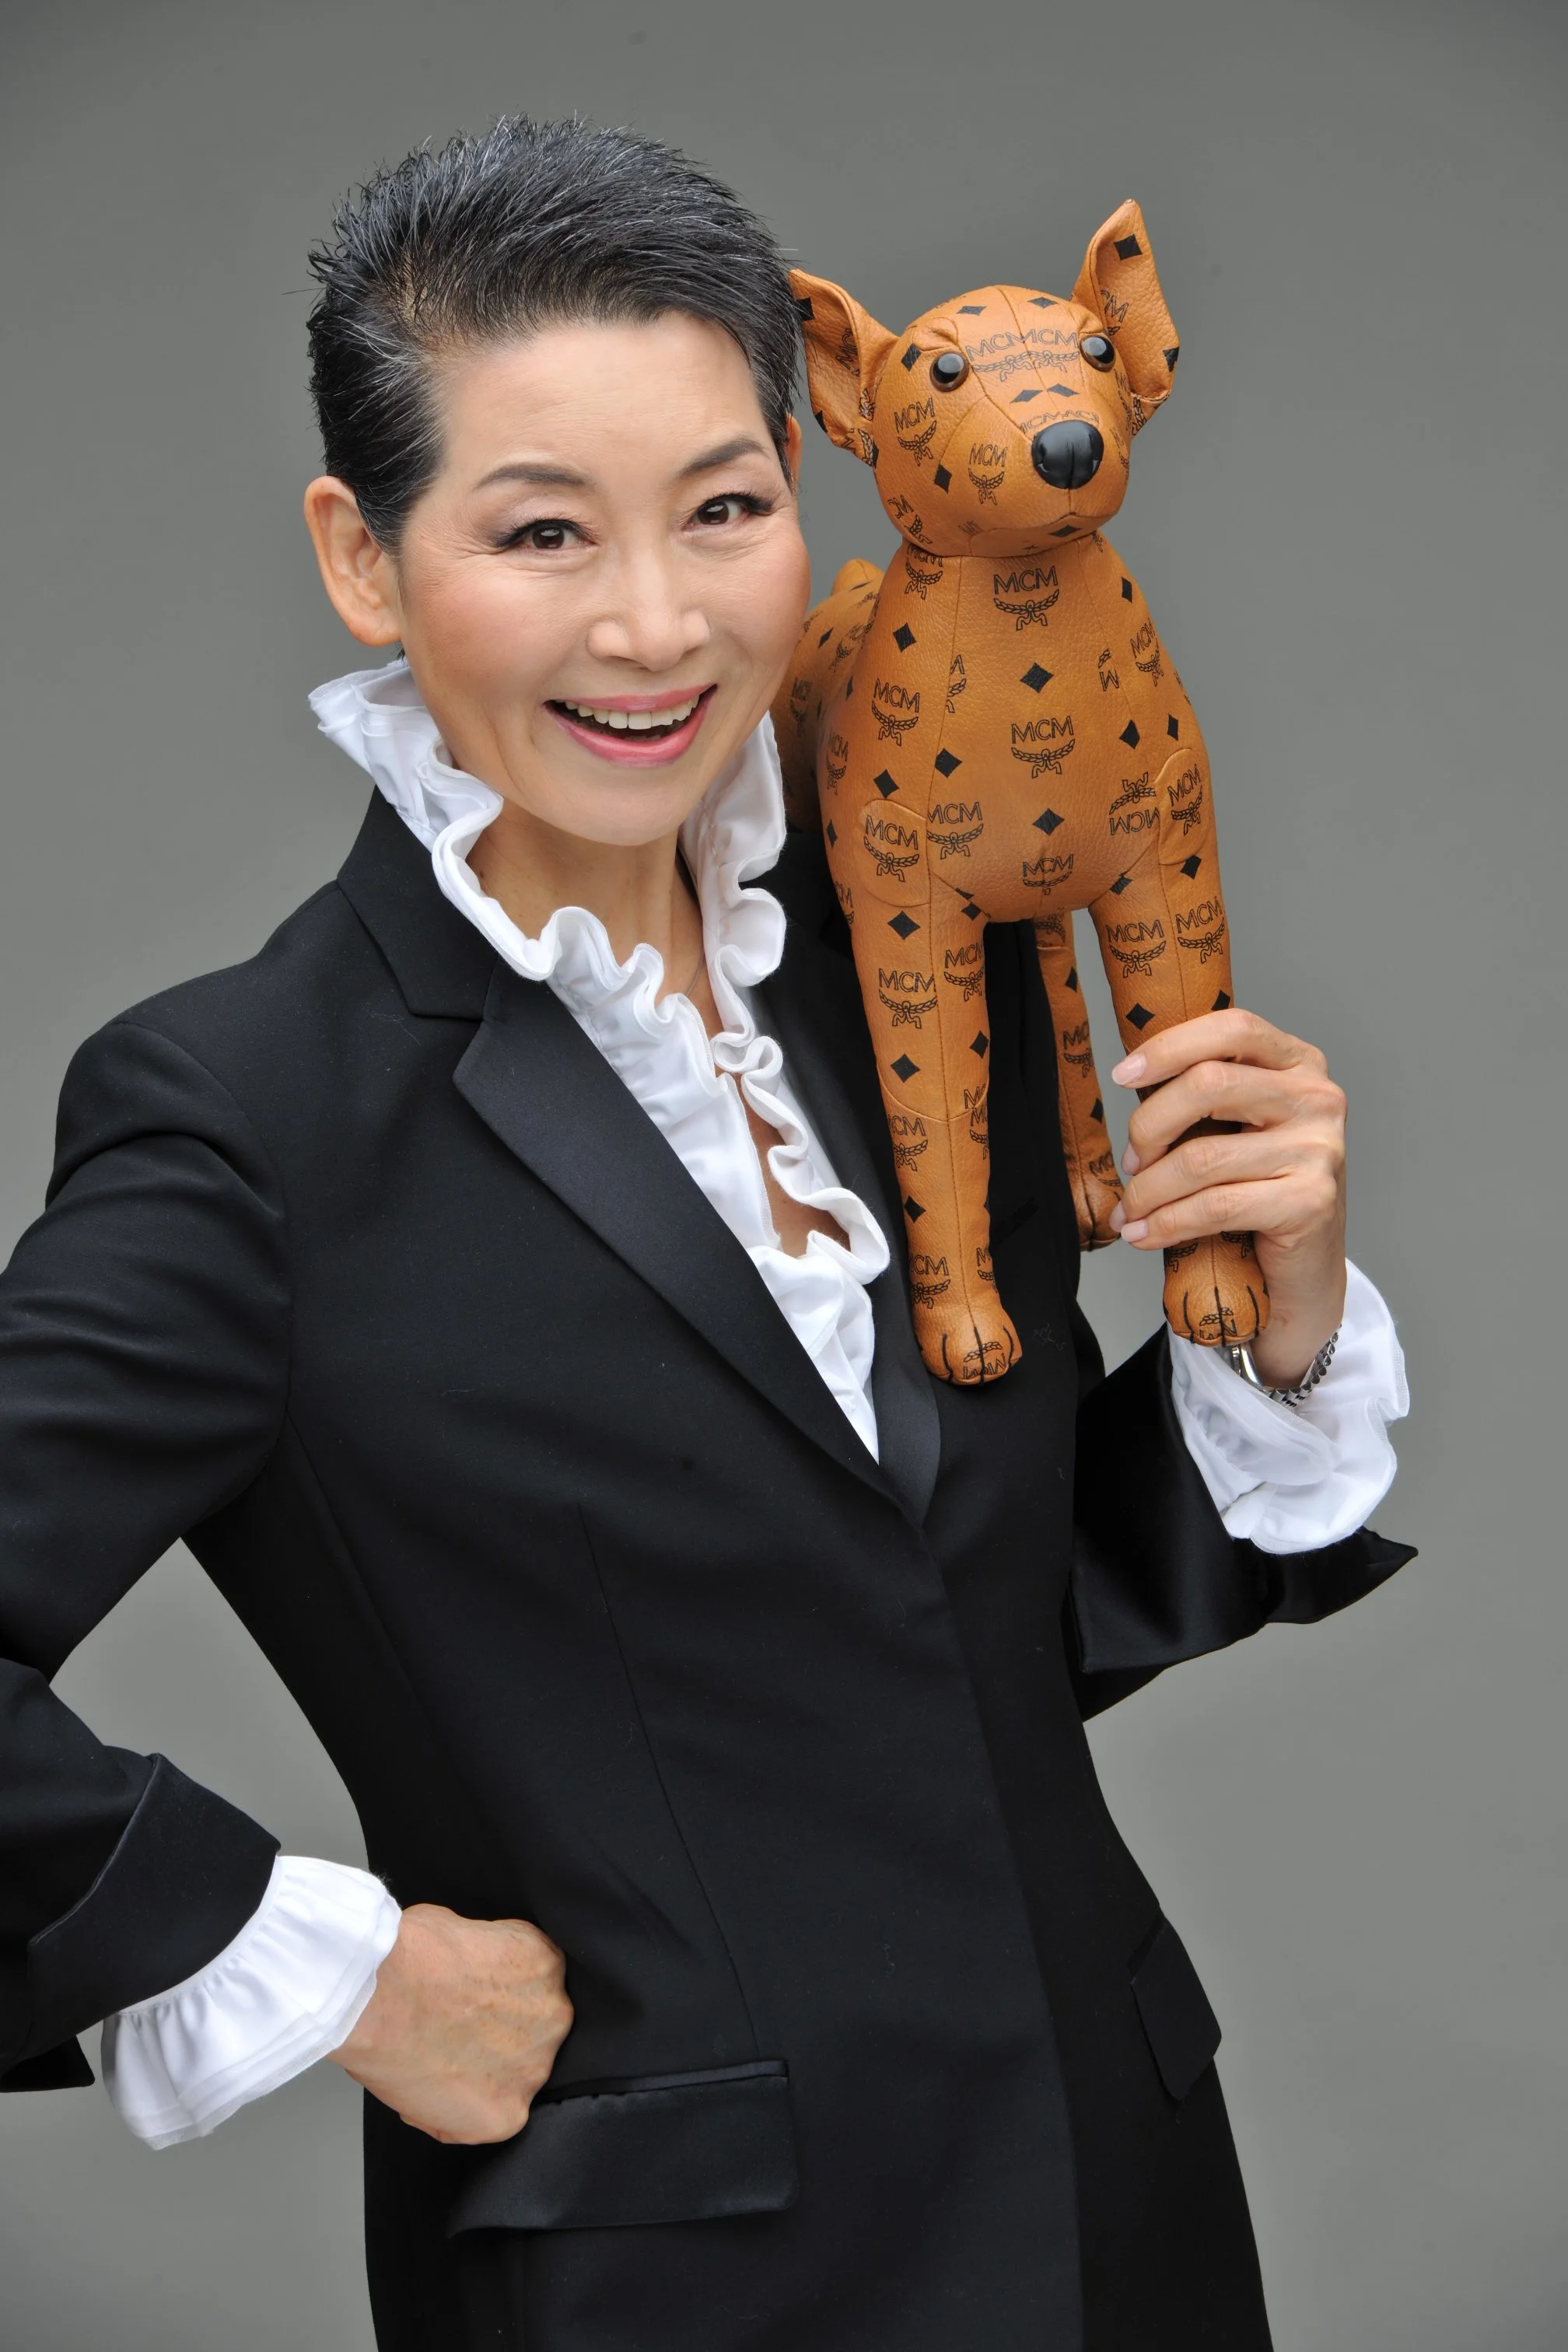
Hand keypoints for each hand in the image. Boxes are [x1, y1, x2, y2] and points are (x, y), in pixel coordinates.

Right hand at [328, 1903, 572, 2144]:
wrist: (379, 1997)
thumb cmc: (408, 1956)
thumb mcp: (463, 1928)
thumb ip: (486, 1957)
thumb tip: (471, 1971)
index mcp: (545, 1965)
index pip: (532, 1989)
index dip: (497, 1999)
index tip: (471, 2004)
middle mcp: (552, 2018)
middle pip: (529, 2035)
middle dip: (494, 2038)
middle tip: (450, 2035)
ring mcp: (532, 2070)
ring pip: (509, 2080)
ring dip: (479, 2078)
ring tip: (433, 2062)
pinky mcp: (506, 2116)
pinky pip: (484, 2122)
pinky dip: (456, 2116)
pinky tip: (427, 2090)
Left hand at [1108, 1008, 1347, 1389]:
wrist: (1304, 1272)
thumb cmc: (1260, 1191)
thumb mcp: (1237, 1130)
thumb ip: (1202, 1097)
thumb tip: (1130, 1082)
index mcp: (1299, 1063)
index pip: (1231, 1029)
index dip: (1169, 1047)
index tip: (1123, 1076)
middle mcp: (1318, 1097)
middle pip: (1209, 1084)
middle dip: (1149, 1125)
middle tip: (1130, 1162)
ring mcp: (1320, 1148)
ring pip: (1203, 1156)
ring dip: (1149, 1190)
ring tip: (1130, 1211)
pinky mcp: (1312, 1201)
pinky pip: (1216, 1205)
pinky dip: (1168, 1223)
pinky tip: (1145, 1235)